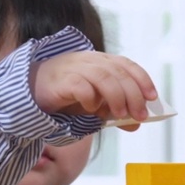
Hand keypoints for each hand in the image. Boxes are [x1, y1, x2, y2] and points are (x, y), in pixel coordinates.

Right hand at [32, 51, 156, 127]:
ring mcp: (74, 67)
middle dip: (133, 95)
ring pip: (103, 76)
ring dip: (116, 97)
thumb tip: (136, 123)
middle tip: (140, 115)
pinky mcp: (60, 80)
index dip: (142, 80)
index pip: (126, 65)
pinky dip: (90, 98)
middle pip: (118, 73)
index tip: (153, 98)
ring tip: (120, 116)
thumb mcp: (96, 104)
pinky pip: (80, 86)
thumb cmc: (67, 96)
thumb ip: (115, 111)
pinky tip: (91, 110)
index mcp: (101, 61)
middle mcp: (89, 60)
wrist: (32, 91)